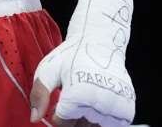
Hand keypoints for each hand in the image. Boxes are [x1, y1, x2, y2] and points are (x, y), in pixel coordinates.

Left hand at [29, 0, 135, 126]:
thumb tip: (34, 118)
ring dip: (88, 117)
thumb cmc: (71, 56)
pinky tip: (99, 100)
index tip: (62, 95)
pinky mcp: (127, 111)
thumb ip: (39, 95)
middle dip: (73, 115)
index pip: (62, 123)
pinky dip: (103, 118)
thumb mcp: (48, 70)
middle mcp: (100, 104)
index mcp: (79, 95)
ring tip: (88, 95)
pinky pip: (110, 126)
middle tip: (75, 93)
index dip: (57, 112)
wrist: (101, 43)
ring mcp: (117, 108)